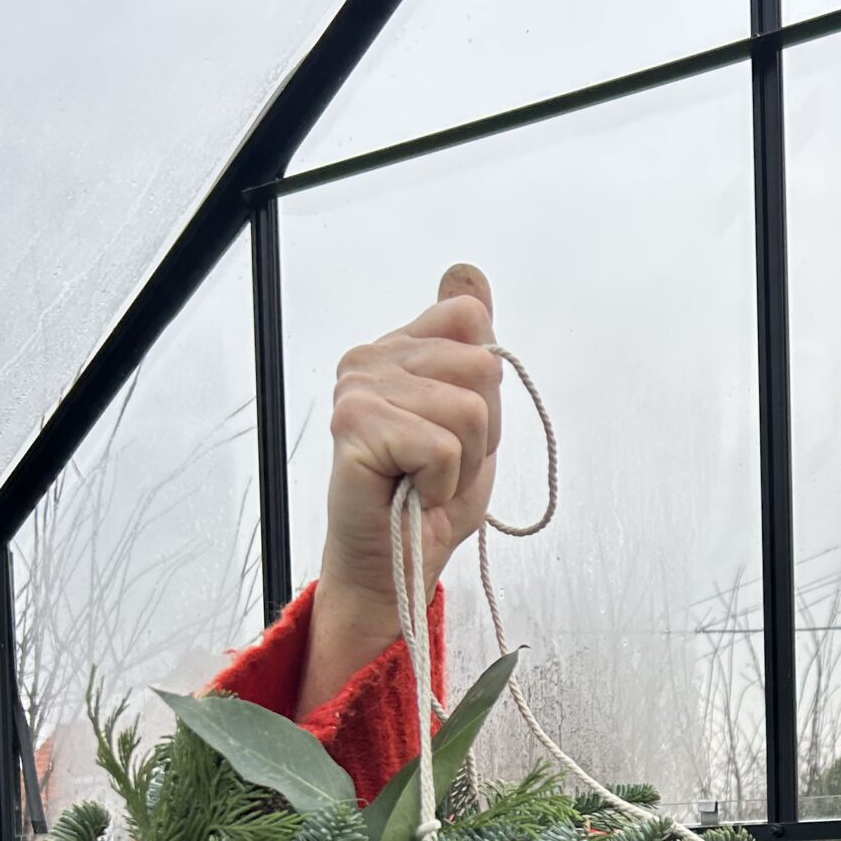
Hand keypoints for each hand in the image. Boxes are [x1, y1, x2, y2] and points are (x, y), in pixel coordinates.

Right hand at [322, 262, 504, 611]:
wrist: (394, 568)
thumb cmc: (427, 502)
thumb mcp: (471, 418)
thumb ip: (471, 346)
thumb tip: (466, 271)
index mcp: (395, 349)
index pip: (470, 318)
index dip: (485, 386)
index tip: (456, 428)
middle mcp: (369, 359)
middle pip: (481, 365)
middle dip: (481, 431)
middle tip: (441, 466)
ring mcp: (357, 390)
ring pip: (469, 408)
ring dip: (463, 463)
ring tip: (426, 481)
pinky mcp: (354, 427)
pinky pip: (443, 446)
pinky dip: (442, 484)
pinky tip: (412, 493)